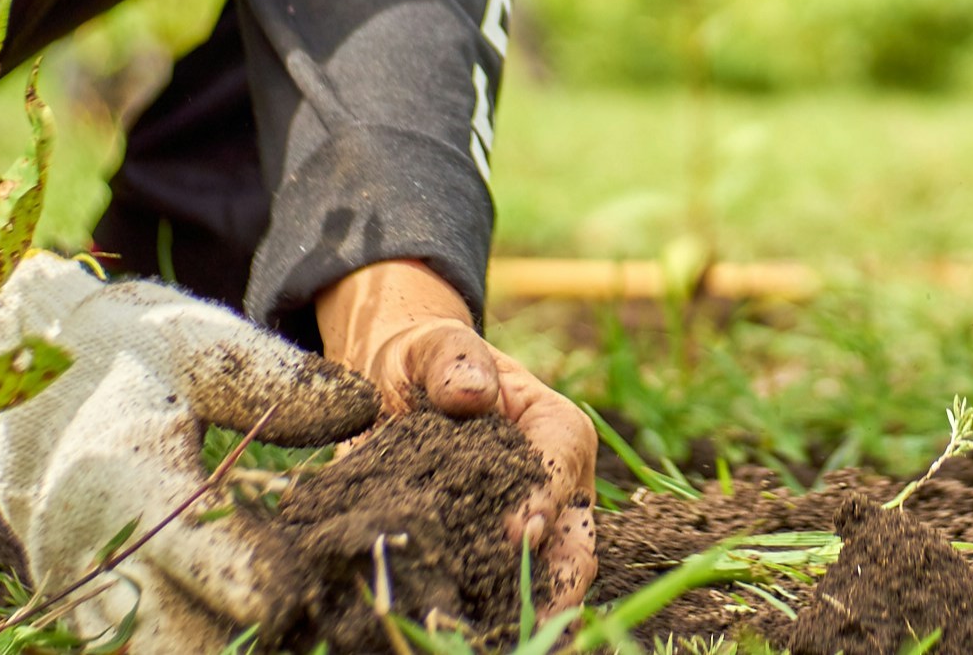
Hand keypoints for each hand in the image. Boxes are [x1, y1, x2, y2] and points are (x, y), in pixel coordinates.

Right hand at [0, 255, 379, 653]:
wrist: (31, 374)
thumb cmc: (135, 354)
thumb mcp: (203, 345)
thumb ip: (280, 379)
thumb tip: (362, 406)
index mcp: (121, 471)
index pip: (187, 542)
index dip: (250, 578)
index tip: (307, 598)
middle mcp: (87, 546)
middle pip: (164, 637)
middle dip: (241, 642)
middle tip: (313, 628)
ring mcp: (75, 591)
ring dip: (217, 650)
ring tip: (292, 637)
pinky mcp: (79, 614)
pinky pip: (130, 652)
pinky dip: (190, 647)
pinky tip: (250, 639)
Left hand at [318, 262, 597, 611]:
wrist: (395, 388)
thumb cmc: (427, 361)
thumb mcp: (435, 346)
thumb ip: (454, 360)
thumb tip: (470, 394)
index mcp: (555, 429)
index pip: (563, 467)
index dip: (546, 502)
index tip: (518, 533)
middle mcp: (553, 487)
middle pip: (576, 541)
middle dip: (562, 581)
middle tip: (535, 615)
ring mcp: (525, 527)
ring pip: (548, 577)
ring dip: (530, 607)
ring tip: (501, 635)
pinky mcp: (488, 553)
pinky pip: (502, 592)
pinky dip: (492, 615)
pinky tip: (469, 633)